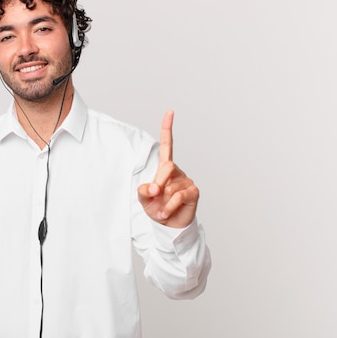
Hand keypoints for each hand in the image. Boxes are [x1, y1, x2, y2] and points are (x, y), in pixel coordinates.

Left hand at [137, 111, 198, 227]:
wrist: (168, 225)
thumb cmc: (156, 208)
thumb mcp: (144, 199)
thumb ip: (143, 191)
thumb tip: (152, 187)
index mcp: (164, 168)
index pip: (167, 145)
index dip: (168, 129)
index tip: (170, 112)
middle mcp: (176, 172)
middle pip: (167, 167)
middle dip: (158, 181)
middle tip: (154, 194)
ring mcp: (186, 181)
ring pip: (171, 186)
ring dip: (162, 201)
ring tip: (161, 209)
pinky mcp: (193, 192)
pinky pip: (178, 196)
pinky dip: (169, 207)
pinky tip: (166, 213)